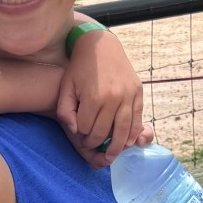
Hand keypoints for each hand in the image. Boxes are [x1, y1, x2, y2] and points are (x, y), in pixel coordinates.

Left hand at [56, 28, 147, 166]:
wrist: (101, 46)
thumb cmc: (79, 69)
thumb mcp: (65, 87)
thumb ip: (65, 112)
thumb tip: (76, 132)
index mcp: (93, 96)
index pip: (87, 128)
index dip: (82, 136)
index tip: (81, 136)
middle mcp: (113, 97)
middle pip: (104, 132)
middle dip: (96, 143)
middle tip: (92, 146)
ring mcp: (128, 95)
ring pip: (123, 130)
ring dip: (117, 147)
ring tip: (111, 155)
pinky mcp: (138, 93)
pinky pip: (137, 120)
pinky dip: (132, 135)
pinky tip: (126, 143)